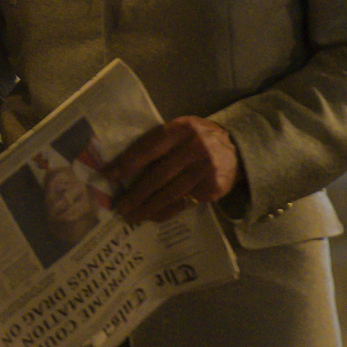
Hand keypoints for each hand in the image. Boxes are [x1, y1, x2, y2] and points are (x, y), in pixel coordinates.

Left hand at [107, 116, 242, 224]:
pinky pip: (184, 203)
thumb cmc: (197, 139)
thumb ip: (158, 142)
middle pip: (159, 174)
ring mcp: (206, 170)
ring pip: (171, 192)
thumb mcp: (181, 130)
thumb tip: (121, 165)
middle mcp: (196, 148)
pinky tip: (151, 216)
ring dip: (148, 207)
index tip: (109, 176)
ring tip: (131, 216)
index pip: (150, 147)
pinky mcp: (214, 188)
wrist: (238, 150)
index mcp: (182, 129)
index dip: (128, 162)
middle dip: (136, 193)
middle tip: (119, 206)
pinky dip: (165, 212)